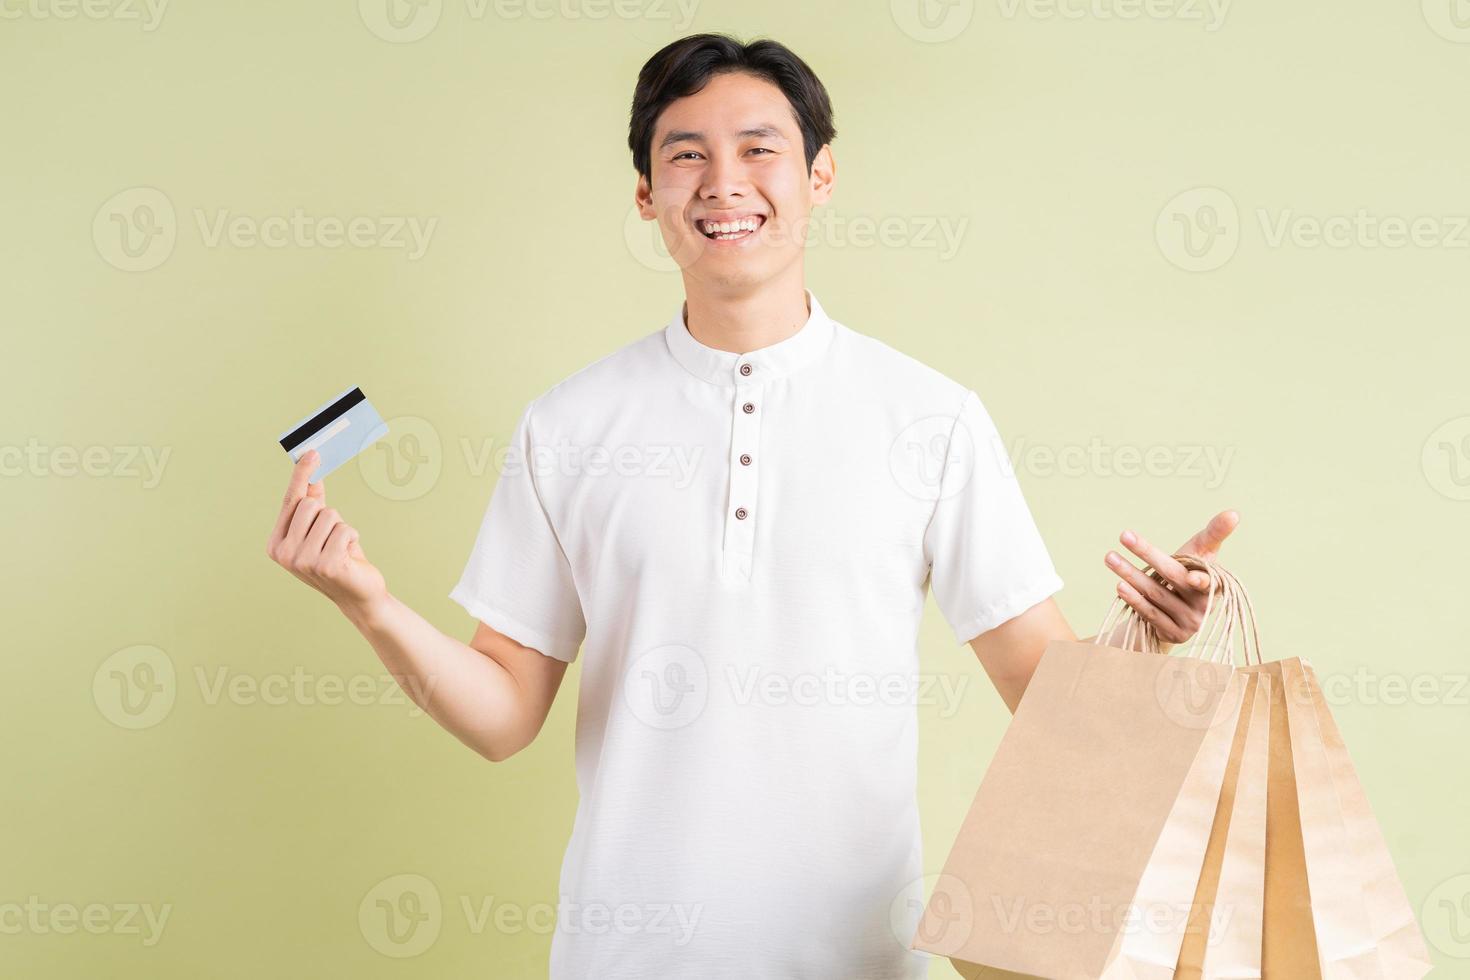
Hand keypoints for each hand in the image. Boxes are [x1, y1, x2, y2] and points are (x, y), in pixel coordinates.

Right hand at [266, 450, 386, 612]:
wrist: (358, 594)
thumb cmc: (338, 558)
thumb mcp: (320, 530)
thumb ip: (312, 502)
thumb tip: (310, 468)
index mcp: (276, 543)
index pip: (289, 502)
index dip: (301, 475)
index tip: (312, 451)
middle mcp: (284, 553)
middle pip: (310, 504)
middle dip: (329, 515)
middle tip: (332, 538)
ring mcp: (303, 561)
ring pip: (329, 515)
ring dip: (342, 529)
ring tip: (340, 549)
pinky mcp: (325, 566)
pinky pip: (345, 530)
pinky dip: (352, 538)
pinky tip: (349, 557)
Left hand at [1103, 510, 1239, 645]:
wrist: (1176, 610)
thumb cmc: (1189, 571)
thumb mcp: (1201, 552)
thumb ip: (1215, 533)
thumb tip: (1234, 513)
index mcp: (1216, 582)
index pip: (1207, 577)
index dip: (1201, 578)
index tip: (1192, 576)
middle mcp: (1206, 604)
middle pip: (1173, 578)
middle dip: (1147, 555)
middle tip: (1124, 535)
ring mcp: (1191, 622)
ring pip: (1156, 595)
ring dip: (1130, 574)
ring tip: (1110, 557)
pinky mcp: (1174, 634)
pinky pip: (1150, 613)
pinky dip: (1134, 599)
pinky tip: (1119, 585)